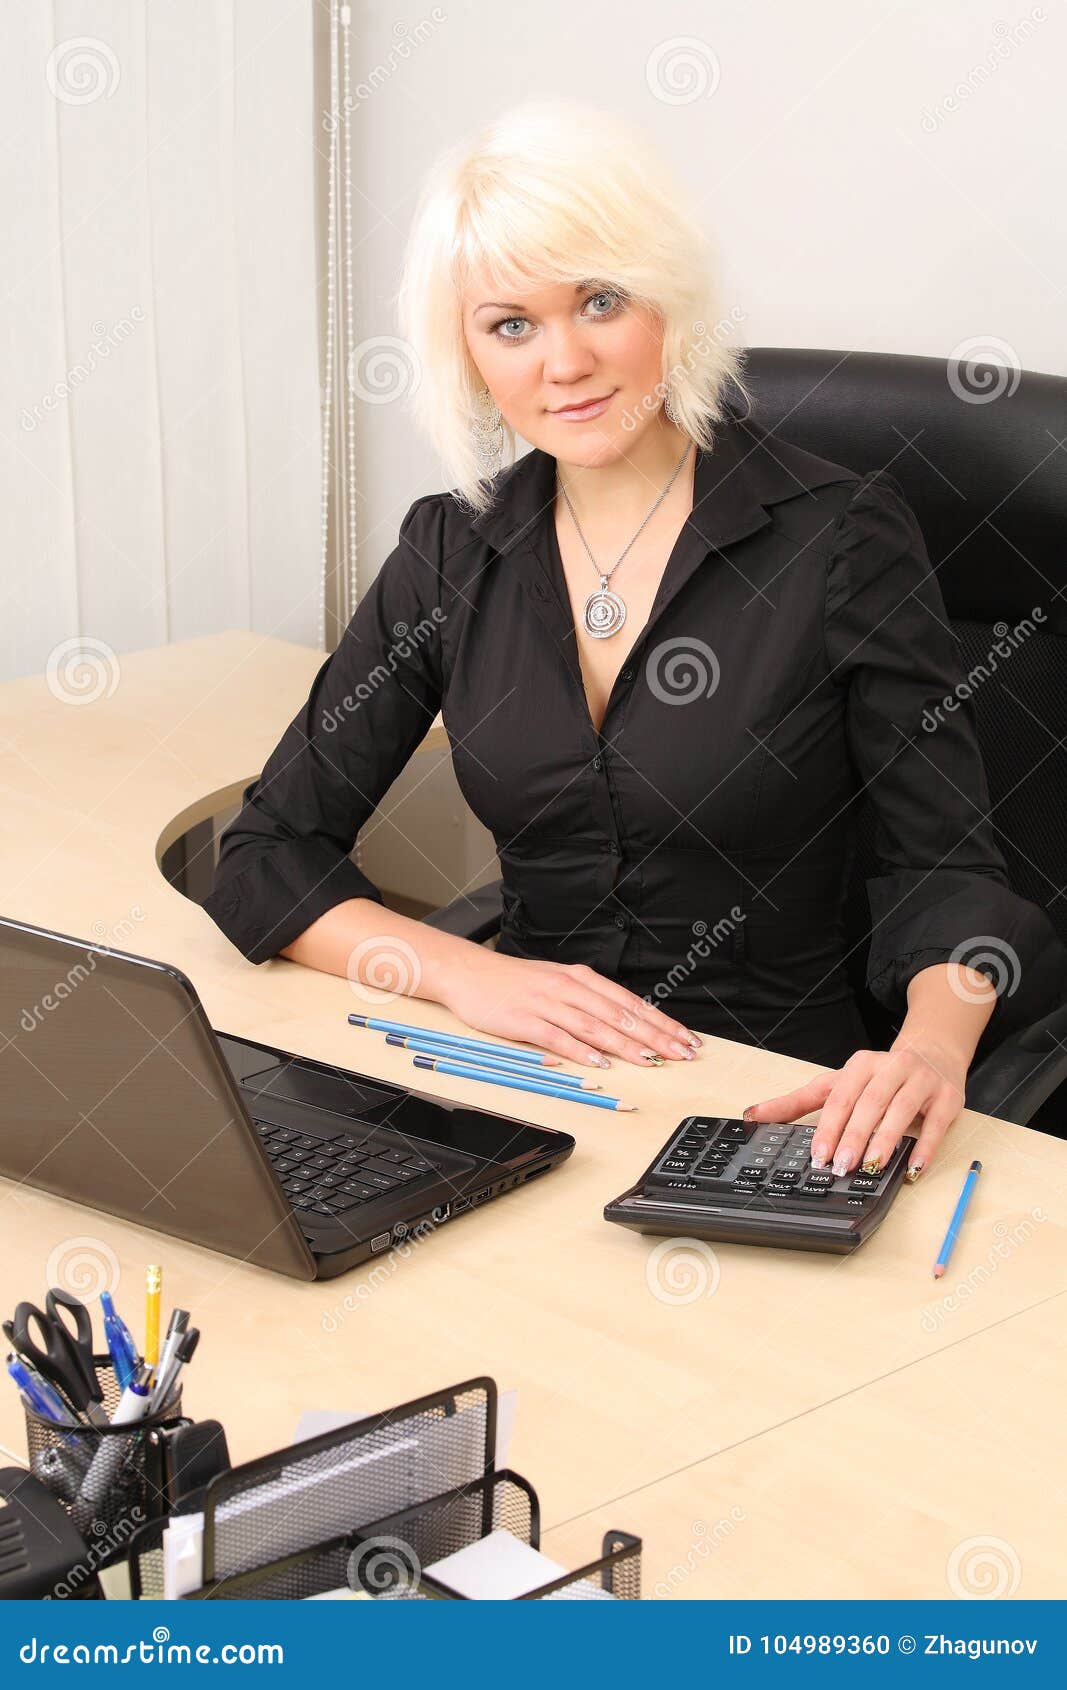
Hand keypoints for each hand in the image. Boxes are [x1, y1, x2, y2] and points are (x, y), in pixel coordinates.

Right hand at [442, 951, 701, 1066]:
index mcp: (581, 979)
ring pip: (595, 1026)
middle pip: (620, 1015)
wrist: (469, 971)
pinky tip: (599, 1062)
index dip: (661, 1022)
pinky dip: (580, 1050)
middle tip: (681, 1053)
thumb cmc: (515, 982)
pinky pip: (558, 1037)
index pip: (630, 1003)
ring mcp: (547, 1003)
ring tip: (650, 1060)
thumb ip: (589, 1004)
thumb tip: (625, 1027)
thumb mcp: (558, 984)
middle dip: (655, 1036)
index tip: (685, 1038)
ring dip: (625, 1045)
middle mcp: (569, 988)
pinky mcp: (525, 1020)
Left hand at [741, 1040, 966, 1179]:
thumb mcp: (838, 1082)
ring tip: (872, 1167)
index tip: (817, 1156)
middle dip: (854, 1137)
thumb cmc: (879, 1075)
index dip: (828, 1127)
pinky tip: (913, 1168)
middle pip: (869, 1104)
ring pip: (901, 1111)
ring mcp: (921, 1081)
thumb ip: (798, 1100)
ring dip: (886, 1141)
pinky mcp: (947, 1097)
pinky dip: (925, 1147)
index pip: (840, 1097)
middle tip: (841, 1166)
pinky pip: (936, 1125)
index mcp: (860, 1065)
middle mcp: (891, 1068)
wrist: (934, 1051)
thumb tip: (752, 1115)